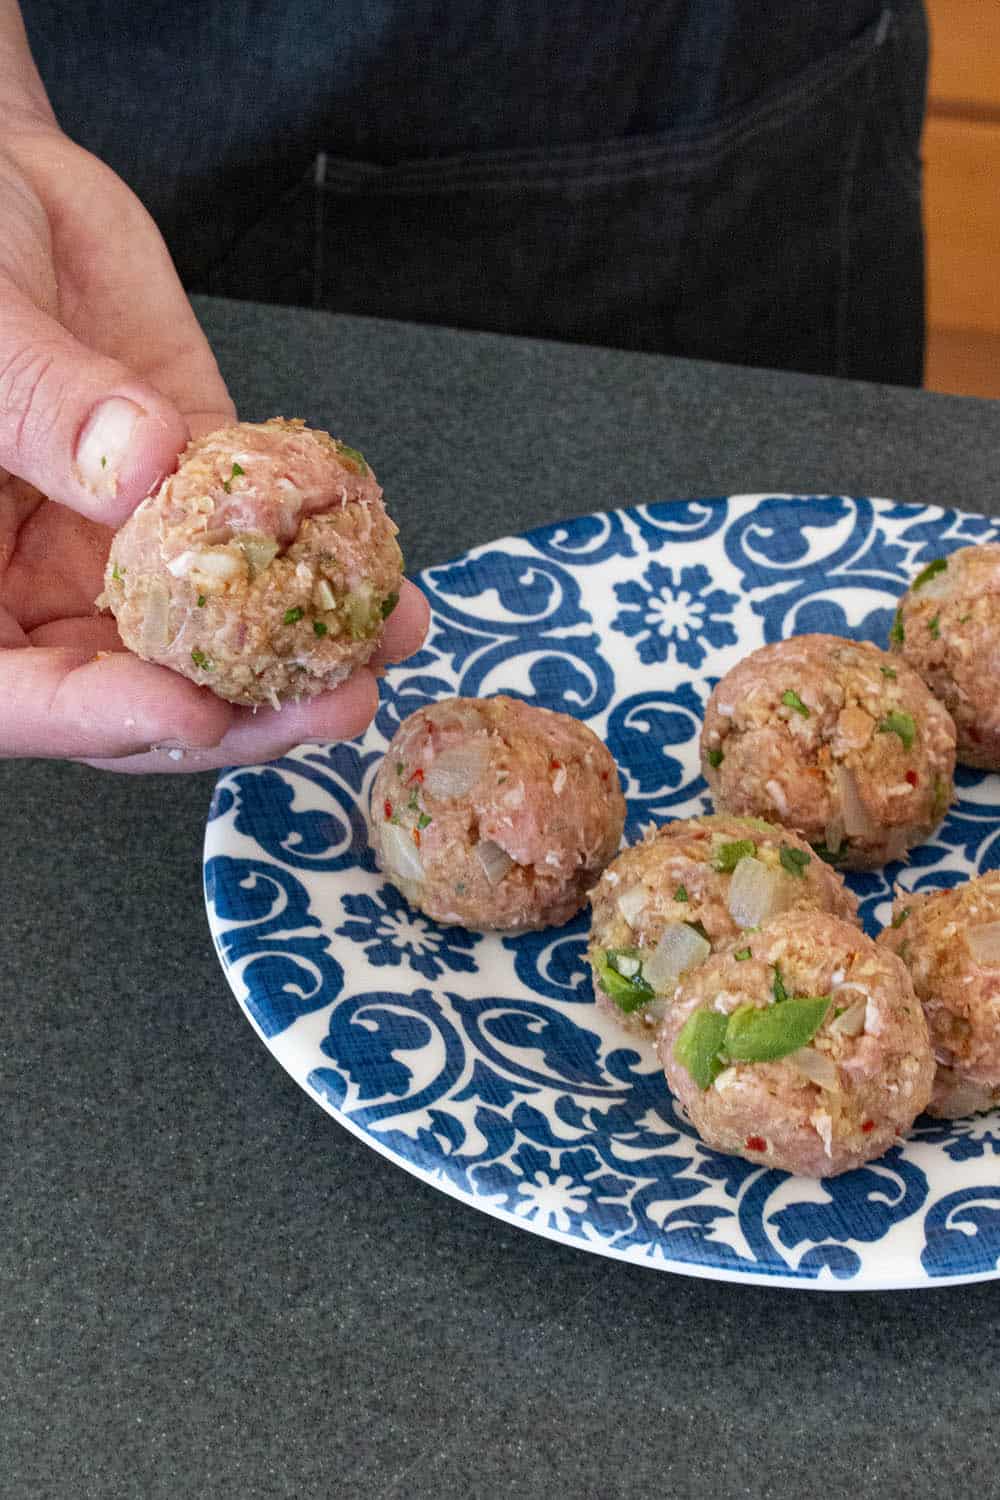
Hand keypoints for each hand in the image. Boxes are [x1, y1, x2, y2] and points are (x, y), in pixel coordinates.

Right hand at [0, 120, 427, 770]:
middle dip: (239, 710)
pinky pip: (256, 539)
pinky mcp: (191, 489)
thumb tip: (136, 467)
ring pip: (207, 637)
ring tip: (385, 644)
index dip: (98, 717)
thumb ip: (37, 401)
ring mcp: (117, 545)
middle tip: (332, 706)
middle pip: (130, 688)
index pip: (14, 695)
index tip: (193, 711)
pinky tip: (383, 566)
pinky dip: (318, 560)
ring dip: (301, 652)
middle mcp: (32, 586)